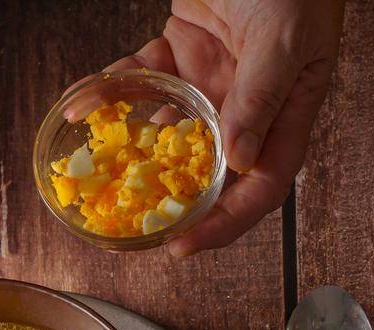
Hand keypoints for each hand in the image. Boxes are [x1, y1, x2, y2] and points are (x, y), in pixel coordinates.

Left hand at [111, 0, 343, 256]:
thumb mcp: (283, 40)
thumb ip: (260, 99)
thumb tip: (237, 161)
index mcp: (287, 116)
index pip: (259, 189)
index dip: (223, 224)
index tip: (182, 245)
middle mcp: (249, 108)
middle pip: (209, 171)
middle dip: (169, 198)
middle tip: (128, 219)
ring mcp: (214, 80)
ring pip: (168, 126)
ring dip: (131, 144)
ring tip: (94, 160)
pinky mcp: (183, 48)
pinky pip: (145, 76)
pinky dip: (115, 87)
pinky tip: (86, 99)